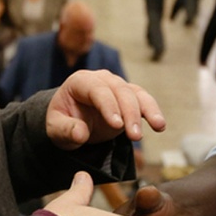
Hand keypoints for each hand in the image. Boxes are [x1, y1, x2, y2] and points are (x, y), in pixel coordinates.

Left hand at [46, 70, 164, 150]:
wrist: (71, 121)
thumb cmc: (62, 121)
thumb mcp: (55, 128)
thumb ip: (66, 130)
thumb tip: (80, 133)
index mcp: (80, 82)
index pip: (97, 90)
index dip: (108, 106)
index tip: (117, 125)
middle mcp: (101, 80)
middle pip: (120, 91)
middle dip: (130, 112)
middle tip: (135, 135)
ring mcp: (117, 87)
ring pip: (136, 94)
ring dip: (147, 110)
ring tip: (158, 126)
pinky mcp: (129, 98)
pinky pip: (144, 101)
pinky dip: (153, 111)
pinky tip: (160, 125)